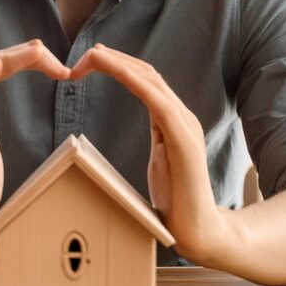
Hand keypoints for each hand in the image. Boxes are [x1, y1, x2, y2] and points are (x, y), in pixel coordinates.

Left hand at [69, 43, 230, 264]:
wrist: (200, 231)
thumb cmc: (177, 202)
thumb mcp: (161, 162)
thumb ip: (157, 140)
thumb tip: (144, 130)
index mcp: (175, 120)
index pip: (148, 81)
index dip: (122, 65)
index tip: (95, 58)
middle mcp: (183, 116)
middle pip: (148, 73)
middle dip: (115, 59)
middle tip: (86, 53)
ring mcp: (185, 125)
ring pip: (151, 80)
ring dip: (119, 64)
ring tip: (93, 57)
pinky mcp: (183, 139)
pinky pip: (157, 102)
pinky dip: (135, 82)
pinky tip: (117, 71)